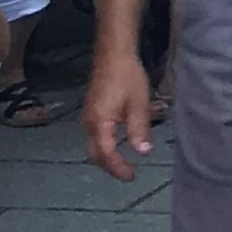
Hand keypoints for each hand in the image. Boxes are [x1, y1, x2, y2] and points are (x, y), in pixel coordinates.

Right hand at [84, 44, 157, 178]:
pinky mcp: (91, 112)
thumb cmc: (127, 76)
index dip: (118, 168)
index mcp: (99, 123)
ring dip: (108, 157)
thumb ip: (139, 130)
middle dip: (111, 167)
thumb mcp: (138, 104)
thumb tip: (143, 152)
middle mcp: (88, 123)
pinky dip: (106, 145)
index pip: (106, 154)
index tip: (132, 176)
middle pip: (95, 154)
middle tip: (129, 173)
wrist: (113, 54)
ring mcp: (87, 118)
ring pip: (94, 146)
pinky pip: (95, 136)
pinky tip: (121, 143)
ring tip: (126, 162)